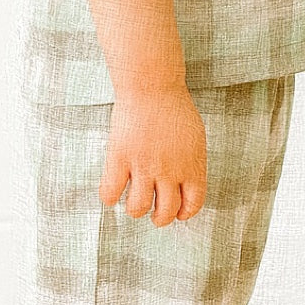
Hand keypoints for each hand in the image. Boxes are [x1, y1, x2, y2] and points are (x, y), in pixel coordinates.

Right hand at [99, 84, 207, 226]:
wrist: (152, 85)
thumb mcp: (195, 138)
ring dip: (135, 210)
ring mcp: (144, 165)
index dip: (184, 214)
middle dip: (160, 219)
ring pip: (138, 208)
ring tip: (133, 202)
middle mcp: (169, 170)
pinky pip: (110, 192)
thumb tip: (186, 185)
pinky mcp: (120, 158)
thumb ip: (192, 163)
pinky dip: (109, 197)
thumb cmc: (174, 107)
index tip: (178, 214)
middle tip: (153, 213)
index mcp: (192, 166)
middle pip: (166, 212)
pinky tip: (112, 191)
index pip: (193, 204)